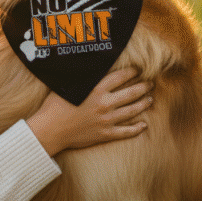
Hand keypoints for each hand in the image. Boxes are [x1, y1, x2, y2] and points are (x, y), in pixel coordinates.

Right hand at [25, 67, 151, 155]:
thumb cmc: (54, 105)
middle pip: (131, 93)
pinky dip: (137, 129)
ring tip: (150, 99)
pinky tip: (144, 125)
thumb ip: (82, 77)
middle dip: (143, 87)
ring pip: (132, 111)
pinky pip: (126, 132)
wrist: (51, 130)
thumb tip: (88, 67)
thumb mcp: (68, 85)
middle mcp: (105, 103)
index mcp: (96, 89)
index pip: (120, 77)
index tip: (138, 69)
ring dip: (143, 104)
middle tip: (150, 84)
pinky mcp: (105, 134)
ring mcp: (107, 120)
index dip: (132, 72)